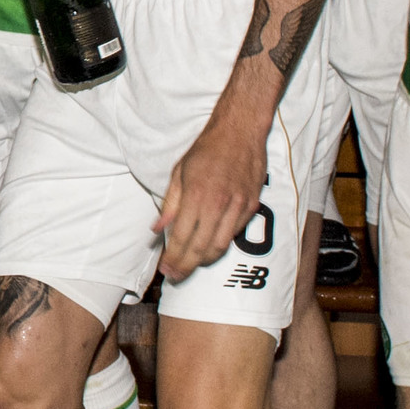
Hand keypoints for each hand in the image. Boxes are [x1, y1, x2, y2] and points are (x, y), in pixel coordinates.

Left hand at [154, 115, 264, 283]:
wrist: (240, 131)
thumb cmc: (207, 149)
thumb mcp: (179, 171)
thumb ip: (169, 203)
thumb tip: (157, 228)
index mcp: (196, 195)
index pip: (181, 237)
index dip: (172, 257)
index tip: (165, 269)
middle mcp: (218, 204)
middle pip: (200, 248)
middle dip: (186, 267)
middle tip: (176, 276)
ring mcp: (238, 206)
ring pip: (220, 246)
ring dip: (204, 261)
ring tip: (191, 266)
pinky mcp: (252, 205)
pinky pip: (235, 233)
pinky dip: (221, 243)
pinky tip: (210, 246)